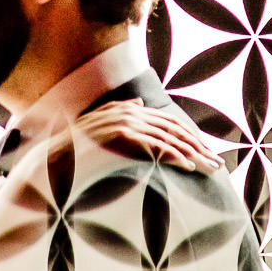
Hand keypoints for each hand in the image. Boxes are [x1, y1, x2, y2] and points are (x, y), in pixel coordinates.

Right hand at [74, 99, 221, 172]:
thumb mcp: (100, 124)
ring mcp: (127, 123)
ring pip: (169, 139)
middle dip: (198, 146)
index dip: (190, 136)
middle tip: (216, 163)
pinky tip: (188, 168)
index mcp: (128, 109)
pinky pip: (156, 147)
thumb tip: (140, 102)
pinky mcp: (124, 137)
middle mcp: (130, 112)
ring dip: (193, 154)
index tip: (205, 151)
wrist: (54, 156)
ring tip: (209, 168)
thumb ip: (120, 111)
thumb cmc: (76, 148)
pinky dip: (175, 157)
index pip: (167, 121)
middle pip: (174, 128)